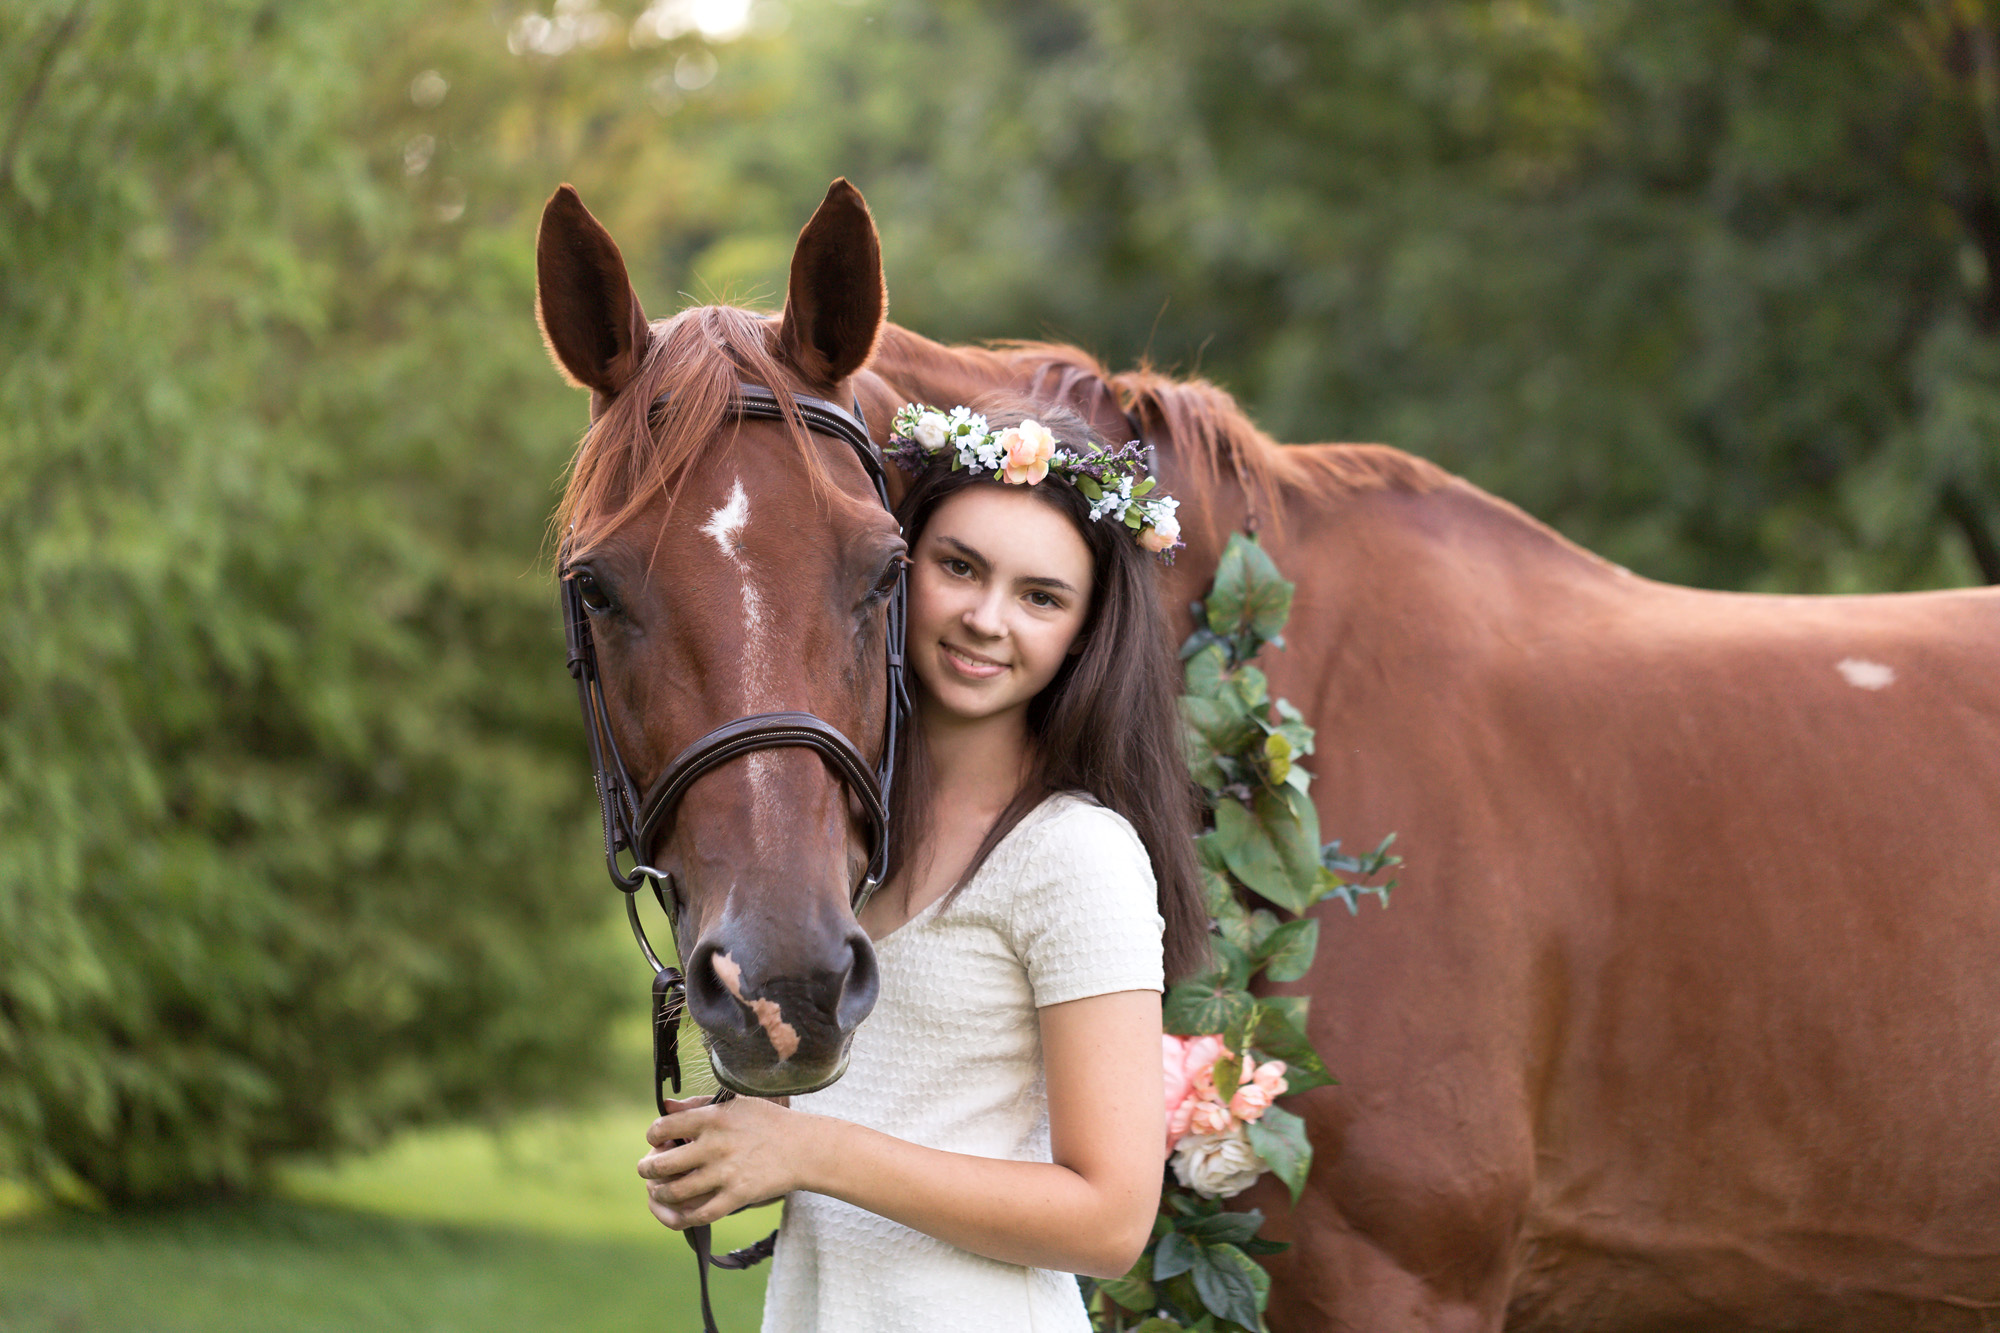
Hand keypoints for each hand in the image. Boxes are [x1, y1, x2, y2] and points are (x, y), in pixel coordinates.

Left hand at [637, 1095, 819, 1229]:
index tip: (657, 1140)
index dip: (653, 1136)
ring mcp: (725, 1173)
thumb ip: (698, 1104)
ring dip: (660, 1194)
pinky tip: (679, 1213)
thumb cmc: (768, 1122)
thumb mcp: (735, 1102)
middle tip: (647, 1171)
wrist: (804, 1147)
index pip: (663, 1128)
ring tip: (659, 1191)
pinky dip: (682, 1217)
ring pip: (674, 1192)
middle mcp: (714, 1146)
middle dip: (647, 1169)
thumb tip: (667, 1105)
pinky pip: (699, 1214)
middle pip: (661, 1164)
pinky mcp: (737, 1196)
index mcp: (712, 1118)